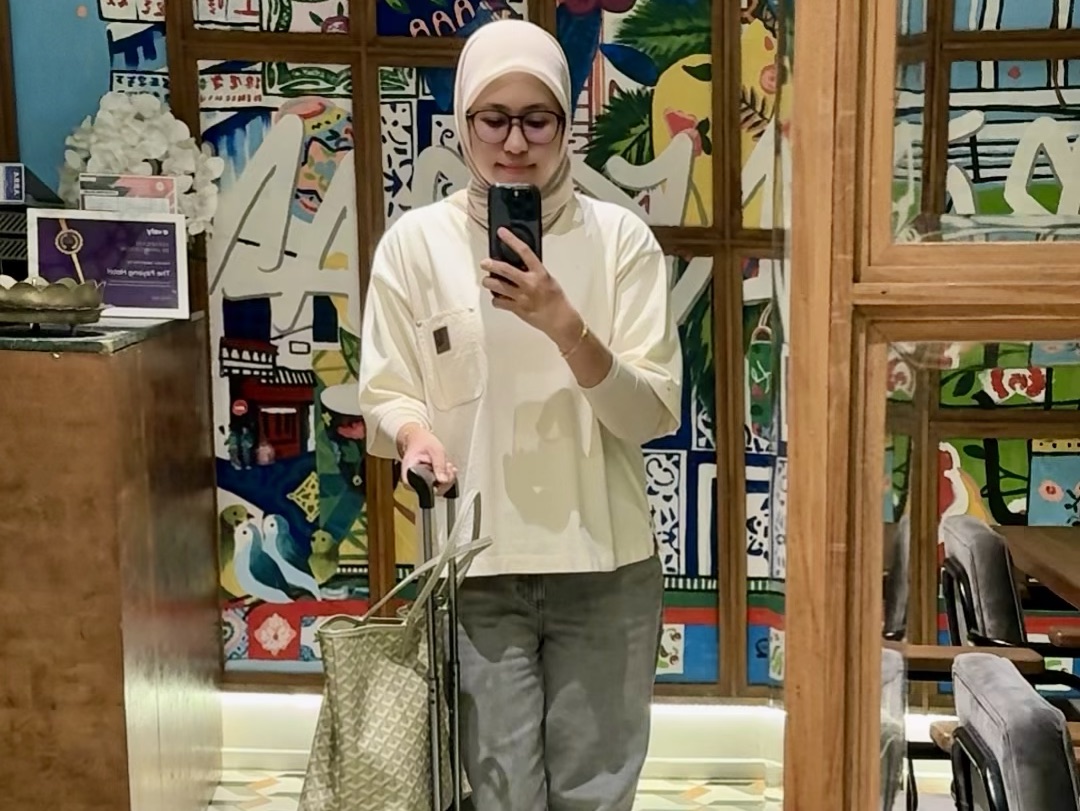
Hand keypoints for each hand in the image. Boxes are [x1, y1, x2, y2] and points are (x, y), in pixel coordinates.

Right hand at [398, 424, 456, 493]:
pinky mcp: (426, 482)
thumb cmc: (422, 442)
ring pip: (438, 489)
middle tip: (448, 467)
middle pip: (434, 491)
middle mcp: (412, 482)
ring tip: (446, 465)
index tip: (444, 474)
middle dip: (446, 480)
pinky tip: (446, 468)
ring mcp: (419, 483)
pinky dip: (445, 477)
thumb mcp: (435, 450)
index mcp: (409, 474)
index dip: (439, 485)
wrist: (417, 439)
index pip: (425, 490)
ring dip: (447, 478)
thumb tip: (443, 480)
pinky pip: (439, 485)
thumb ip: (439, 465)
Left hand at [481, 227, 580, 345]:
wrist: (560, 320)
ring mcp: (522, 297)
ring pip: (497, 286)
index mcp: (540, 273)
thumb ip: (533, 271)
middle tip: (484, 262)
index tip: (502, 232)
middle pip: (505, 270)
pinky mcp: (516, 309)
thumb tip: (517, 264)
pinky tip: (498, 298)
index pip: (524, 251)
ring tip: (487, 281)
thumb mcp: (548, 279)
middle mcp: (529, 283)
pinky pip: (499, 302)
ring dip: (489, 282)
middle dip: (491, 264)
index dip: (511, 240)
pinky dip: (496, 299)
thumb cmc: (556, 299)